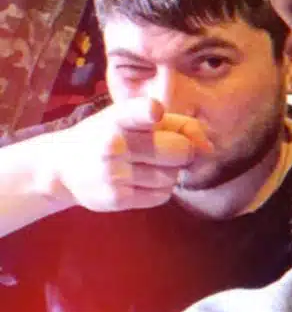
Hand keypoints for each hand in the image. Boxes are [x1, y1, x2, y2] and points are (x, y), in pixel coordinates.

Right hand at [52, 99, 212, 213]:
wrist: (63, 166)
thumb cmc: (111, 134)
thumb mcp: (135, 117)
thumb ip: (179, 124)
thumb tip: (209, 148)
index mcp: (119, 117)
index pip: (139, 112)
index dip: (149, 113)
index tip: (153, 114)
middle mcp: (114, 144)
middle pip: (180, 151)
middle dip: (181, 152)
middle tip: (165, 151)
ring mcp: (113, 174)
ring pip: (173, 177)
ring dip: (170, 173)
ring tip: (147, 166)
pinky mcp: (115, 199)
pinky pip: (162, 196)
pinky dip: (160, 189)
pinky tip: (141, 181)